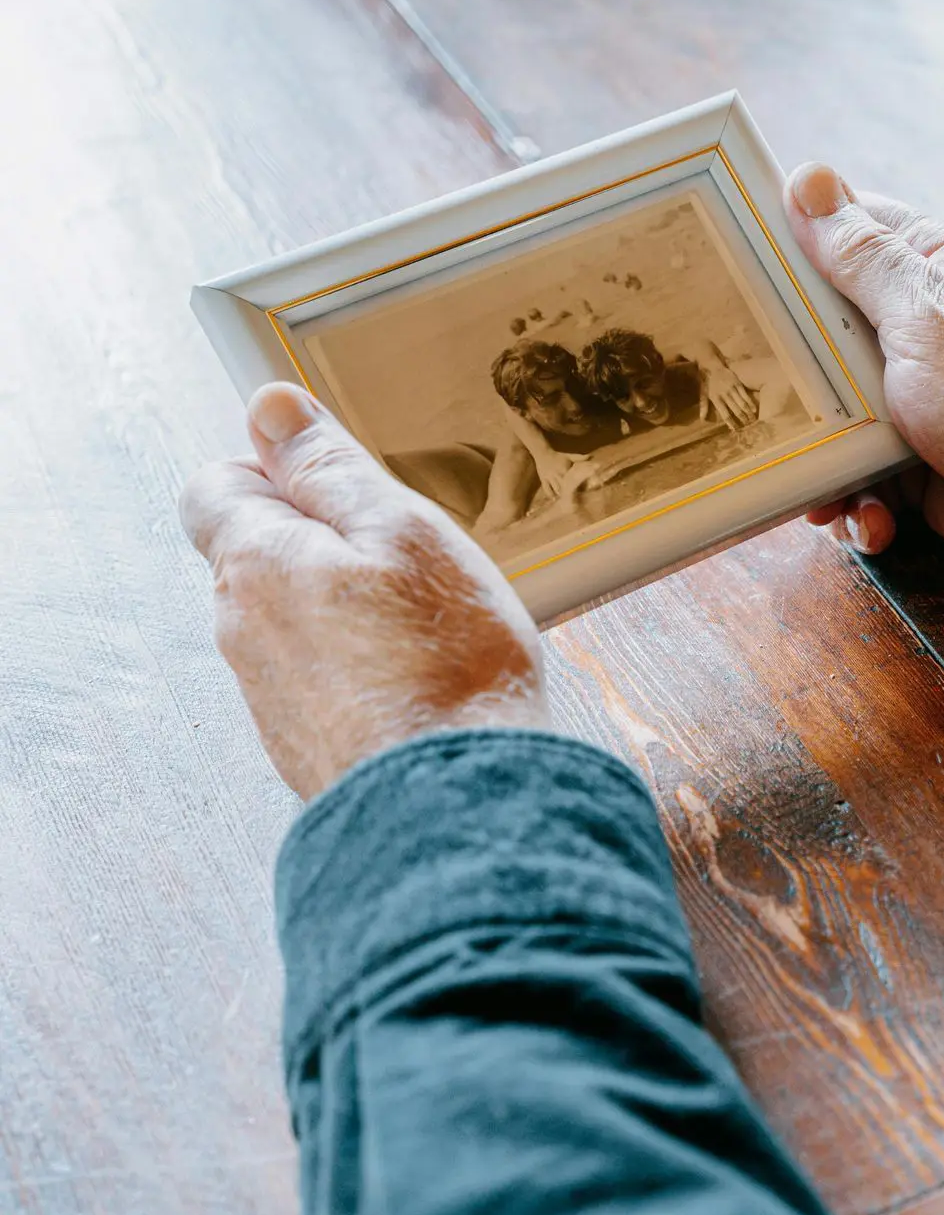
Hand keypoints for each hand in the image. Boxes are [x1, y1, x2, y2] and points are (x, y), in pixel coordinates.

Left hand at [180, 384, 548, 799]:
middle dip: (322, 544)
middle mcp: (242, 631)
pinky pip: (322, 681)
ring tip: (427, 628)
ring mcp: (270, 696)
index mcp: (255, 563)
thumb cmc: (443, 665)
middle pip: (259, 556)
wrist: (457, 804)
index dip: (274, 471)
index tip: (338, 483)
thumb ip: (331, 468)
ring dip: (346, 611)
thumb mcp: (401, 530)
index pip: (215, 487)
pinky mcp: (305, 747)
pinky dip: (362, 669)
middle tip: (406, 559)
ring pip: (295, 622)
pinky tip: (421, 681)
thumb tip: (273, 410)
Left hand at [698, 352, 758, 428]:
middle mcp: (725, 395)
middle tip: (748, 426)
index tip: (736, 429)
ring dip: (748, 413)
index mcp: (716, 399)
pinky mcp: (738, 383)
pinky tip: (754, 409)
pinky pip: (745, 395)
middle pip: (736, 410)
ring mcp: (732, 389)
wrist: (711, 366)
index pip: (725, 414)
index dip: (731, 423)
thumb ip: (704, 407)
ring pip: (742, 404)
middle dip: (743, 419)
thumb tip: (702, 419)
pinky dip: (750, 403)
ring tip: (752, 420)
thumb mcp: (703, 394)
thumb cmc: (706, 382)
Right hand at [783, 162, 943, 590]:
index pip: (848, 234)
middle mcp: (922, 333)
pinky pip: (860, 484)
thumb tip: (807, 179)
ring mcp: (918, 404)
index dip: (790, 245)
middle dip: (791, 375)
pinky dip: (858, 508)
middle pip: (822, 336)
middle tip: (754, 394)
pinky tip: (869, 520)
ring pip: (832, 420)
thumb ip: (860, 255)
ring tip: (824, 490)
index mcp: (932, 273)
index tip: (729, 258)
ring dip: (821, 464)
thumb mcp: (922, 313)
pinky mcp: (916, 471)